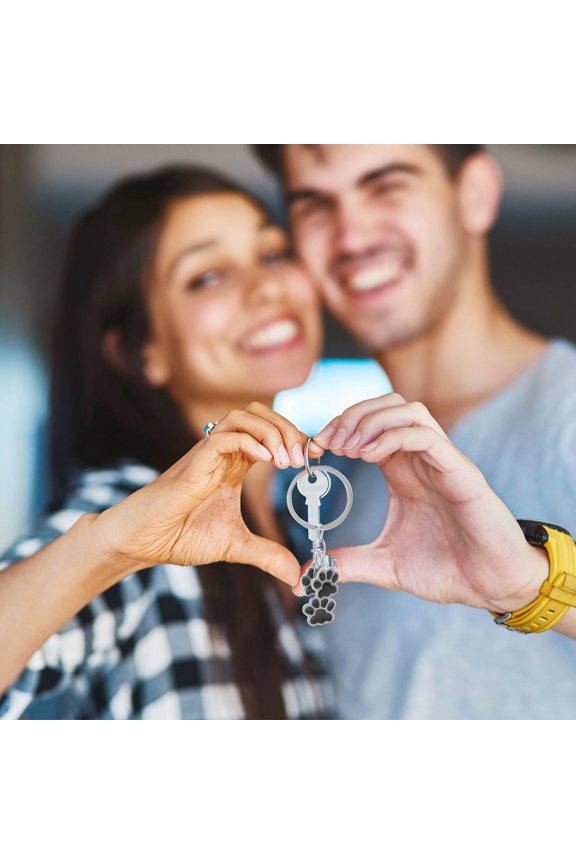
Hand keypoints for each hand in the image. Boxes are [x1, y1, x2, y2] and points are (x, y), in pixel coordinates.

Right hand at [96, 403, 322, 585]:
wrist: (142, 542)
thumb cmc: (179, 536)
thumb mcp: (236, 546)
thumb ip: (267, 555)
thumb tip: (295, 574)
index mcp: (233, 465)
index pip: (270, 433)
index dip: (295, 438)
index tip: (315, 458)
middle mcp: (222, 453)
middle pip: (259, 413)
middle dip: (288, 428)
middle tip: (303, 459)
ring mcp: (207, 455)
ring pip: (242, 415)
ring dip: (271, 431)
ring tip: (286, 459)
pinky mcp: (194, 464)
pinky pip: (224, 437)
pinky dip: (250, 441)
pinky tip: (267, 460)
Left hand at [310, 393, 547, 611]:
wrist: (490, 586)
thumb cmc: (446, 569)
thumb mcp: (383, 565)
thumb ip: (346, 564)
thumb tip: (306, 576)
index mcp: (403, 472)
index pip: (370, 425)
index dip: (339, 428)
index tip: (315, 448)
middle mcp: (421, 459)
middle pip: (387, 405)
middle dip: (351, 415)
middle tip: (329, 442)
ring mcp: (442, 462)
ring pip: (408, 410)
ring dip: (371, 420)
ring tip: (348, 447)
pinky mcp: (460, 472)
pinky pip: (426, 435)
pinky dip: (393, 436)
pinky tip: (369, 456)